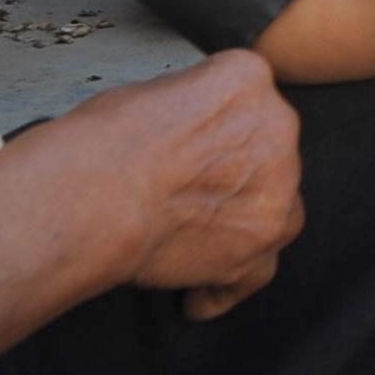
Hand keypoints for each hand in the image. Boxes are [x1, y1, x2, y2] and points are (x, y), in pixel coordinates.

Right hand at [67, 49, 306, 319]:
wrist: (95, 198)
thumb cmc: (104, 144)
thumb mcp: (150, 92)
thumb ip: (192, 106)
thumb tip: (189, 127)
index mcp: (246, 79)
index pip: (248, 92)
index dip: (218, 120)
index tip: (196, 137)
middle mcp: (276, 128)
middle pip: (271, 148)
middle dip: (238, 168)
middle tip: (193, 186)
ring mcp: (277, 190)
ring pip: (279, 206)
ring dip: (246, 220)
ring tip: (200, 237)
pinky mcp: (261, 245)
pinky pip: (260, 269)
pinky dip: (228, 284)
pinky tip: (199, 296)